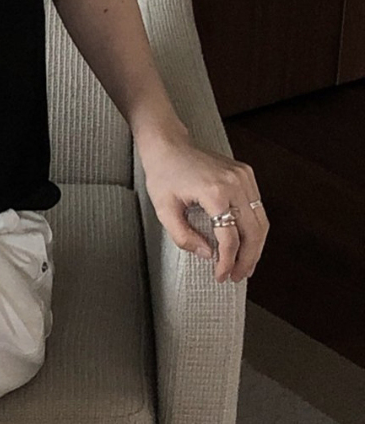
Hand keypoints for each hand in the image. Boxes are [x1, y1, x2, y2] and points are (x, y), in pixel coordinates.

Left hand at [139, 132, 269, 283]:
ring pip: (261, 221)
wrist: (168, 145)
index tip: (221, 276)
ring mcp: (244, 177)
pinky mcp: (246, 174)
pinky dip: (254, 229)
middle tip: (238, 277)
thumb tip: (209, 255)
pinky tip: (246, 244)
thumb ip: (184, 237)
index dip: (227, 262)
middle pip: (253, 231)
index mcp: (215, 192)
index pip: (229, 237)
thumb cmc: (163, 175)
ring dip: (255, 247)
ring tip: (245, 266)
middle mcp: (235, 183)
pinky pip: (257, 208)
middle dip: (248, 259)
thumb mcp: (164, 210)